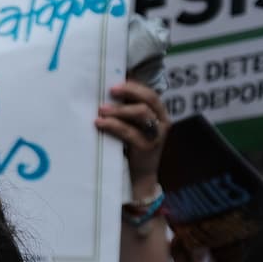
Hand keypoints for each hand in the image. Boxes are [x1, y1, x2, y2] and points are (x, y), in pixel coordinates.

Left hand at [94, 80, 168, 194]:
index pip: (151, 94)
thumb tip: (106, 95)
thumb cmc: (131, 149)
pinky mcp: (147, 147)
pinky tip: (100, 124)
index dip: (134, 86)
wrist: (138, 178)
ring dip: (118, 109)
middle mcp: (162, 122)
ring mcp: (157, 135)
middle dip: (129, 92)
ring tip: (101, 110)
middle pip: (149, 99)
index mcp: (160, 114)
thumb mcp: (132, 128)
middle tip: (110, 91)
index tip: (115, 83)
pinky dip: (113, 125)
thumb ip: (126, 114)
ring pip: (141, 113)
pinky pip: (129, 132)